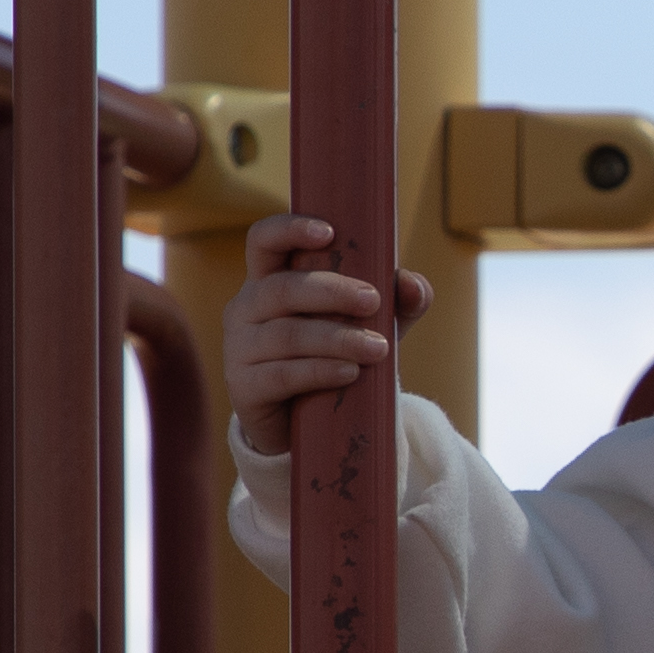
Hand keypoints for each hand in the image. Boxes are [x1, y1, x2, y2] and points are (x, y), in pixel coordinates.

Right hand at [218, 212, 432, 455]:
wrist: (305, 423)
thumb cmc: (334, 356)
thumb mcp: (368, 325)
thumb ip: (396, 303)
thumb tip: (414, 286)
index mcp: (270, 278)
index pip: (264, 240)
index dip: (289, 229)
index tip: (329, 232)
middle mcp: (246, 306)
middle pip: (281, 288)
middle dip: (330, 291)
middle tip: (373, 301)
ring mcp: (239, 347)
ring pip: (286, 335)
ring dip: (335, 338)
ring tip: (376, 348)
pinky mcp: (244, 387)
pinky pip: (282, 375)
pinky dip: (319, 371)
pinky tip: (349, 373)